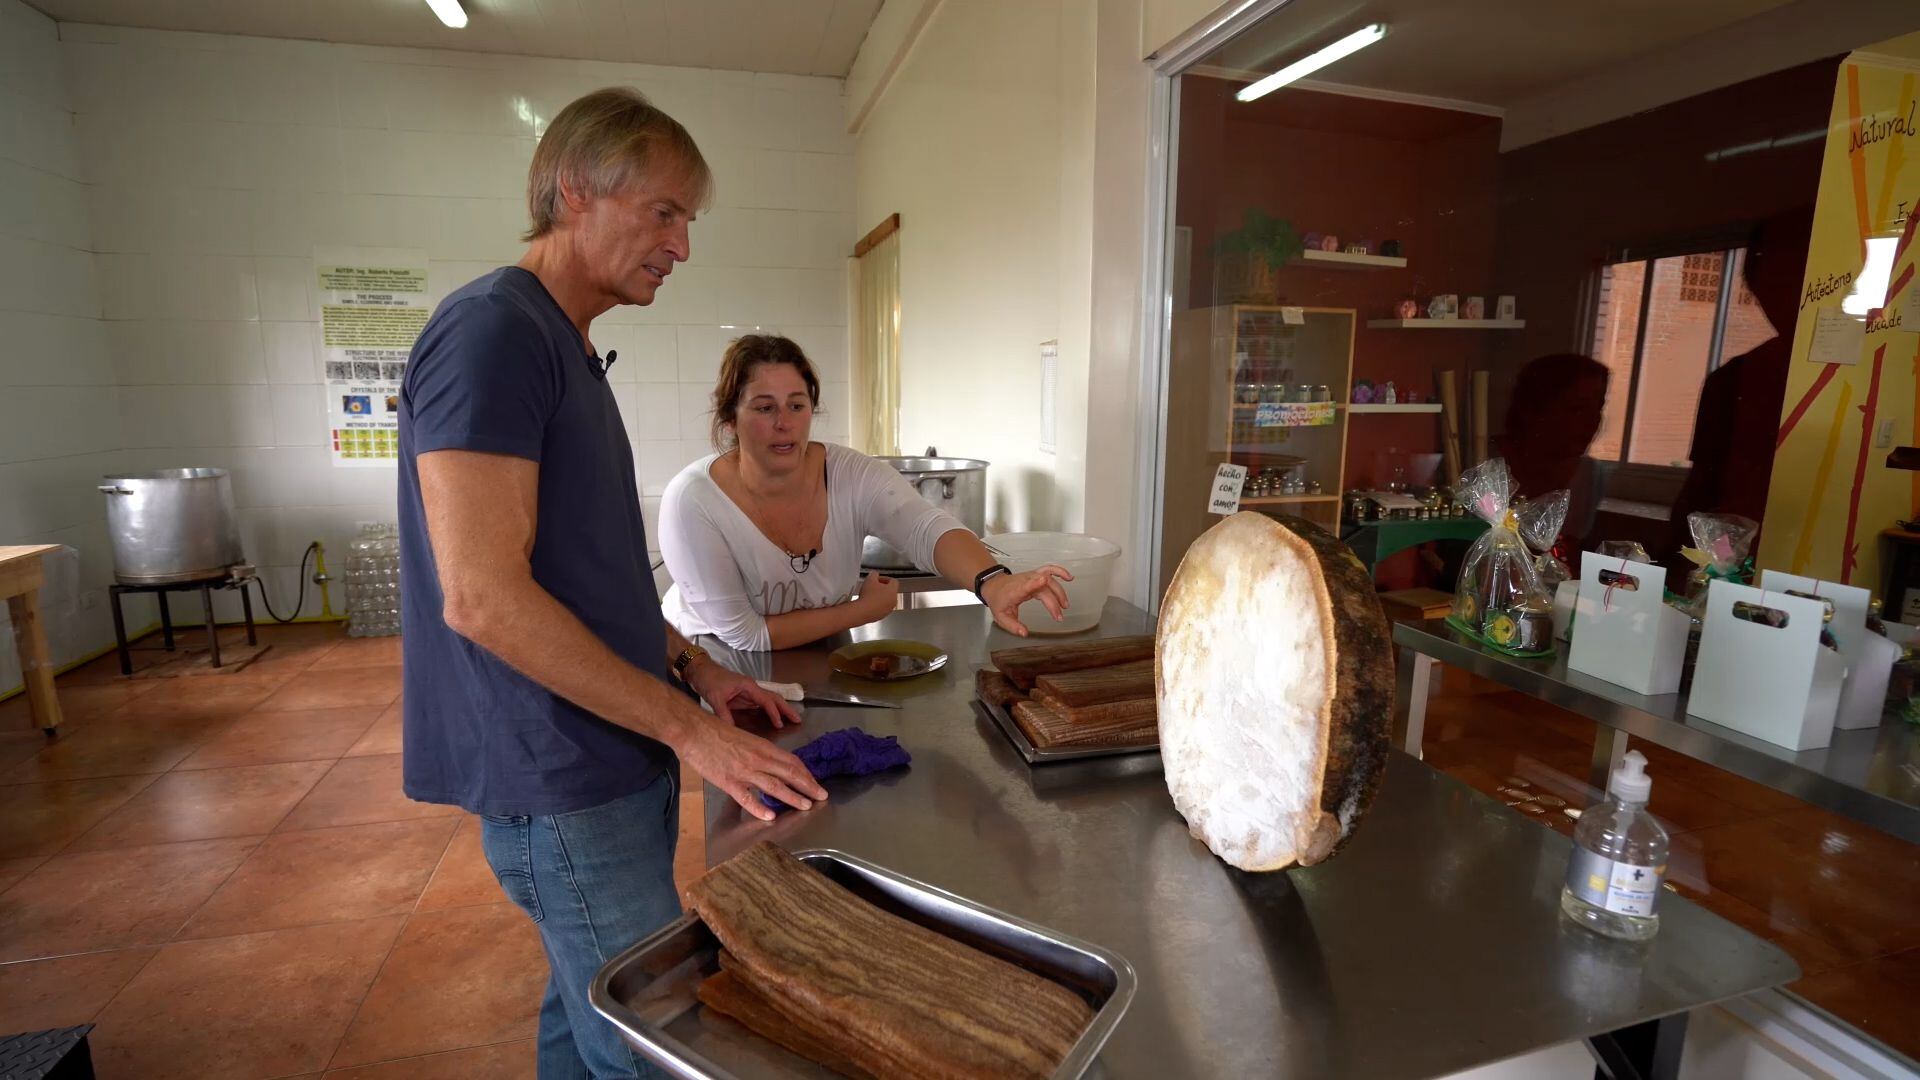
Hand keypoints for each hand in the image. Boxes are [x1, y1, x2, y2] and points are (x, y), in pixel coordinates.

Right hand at [675, 715, 826, 821]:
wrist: (694, 730)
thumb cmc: (716, 731)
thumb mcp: (743, 738)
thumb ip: (757, 752)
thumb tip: (769, 764)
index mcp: (762, 746)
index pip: (791, 761)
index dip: (806, 773)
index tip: (815, 782)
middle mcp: (758, 758)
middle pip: (789, 773)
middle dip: (808, 786)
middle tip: (822, 796)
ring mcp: (744, 771)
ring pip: (774, 786)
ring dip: (793, 797)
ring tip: (806, 806)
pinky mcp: (728, 782)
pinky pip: (747, 798)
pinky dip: (759, 808)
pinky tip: (771, 817)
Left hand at [684, 656, 802, 729]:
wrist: (700, 671)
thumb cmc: (708, 679)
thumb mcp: (715, 698)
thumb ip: (724, 714)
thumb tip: (732, 730)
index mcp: (748, 686)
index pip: (766, 700)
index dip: (774, 713)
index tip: (780, 724)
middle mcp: (751, 688)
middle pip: (774, 698)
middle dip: (786, 708)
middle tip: (798, 719)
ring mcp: (748, 693)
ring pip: (769, 701)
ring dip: (780, 709)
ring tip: (791, 719)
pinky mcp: (743, 697)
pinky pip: (760, 705)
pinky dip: (769, 711)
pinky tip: (773, 719)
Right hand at [855, 572, 899, 619]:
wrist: (863, 611)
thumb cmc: (868, 595)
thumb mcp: (870, 578)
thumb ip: (874, 574)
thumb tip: (874, 574)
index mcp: (893, 590)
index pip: (893, 581)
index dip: (884, 578)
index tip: (877, 579)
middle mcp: (893, 600)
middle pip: (890, 591)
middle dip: (882, 588)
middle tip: (873, 586)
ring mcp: (889, 609)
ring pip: (886, 600)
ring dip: (880, 597)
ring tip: (869, 595)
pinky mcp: (882, 616)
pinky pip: (881, 608)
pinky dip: (877, 605)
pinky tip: (868, 603)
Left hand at [980, 565, 1072, 636]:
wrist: (994, 586)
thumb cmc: (999, 600)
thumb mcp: (1001, 617)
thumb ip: (1013, 626)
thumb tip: (1025, 633)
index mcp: (1016, 590)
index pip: (1025, 585)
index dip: (1035, 583)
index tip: (1044, 581)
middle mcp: (1025, 581)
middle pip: (1043, 588)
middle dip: (1053, 602)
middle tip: (1058, 616)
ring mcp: (1031, 577)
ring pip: (1049, 579)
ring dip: (1059, 591)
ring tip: (1065, 605)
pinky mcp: (1036, 575)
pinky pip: (1049, 570)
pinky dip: (1060, 572)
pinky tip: (1069, 577)